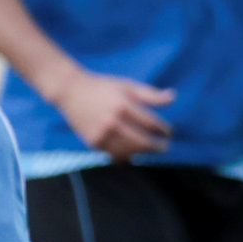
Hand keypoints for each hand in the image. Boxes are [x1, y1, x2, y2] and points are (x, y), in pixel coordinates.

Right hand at [51, 66, 175, 159]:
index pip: (151, 123)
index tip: (168, 132)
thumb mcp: (127, 85)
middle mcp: (112, 122)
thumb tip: (172, 97)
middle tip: (164, 147)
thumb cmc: (102, 86)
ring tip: (150, 150)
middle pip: (142, 142)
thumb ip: (150, 94)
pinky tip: (133, 153)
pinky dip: (126, 156)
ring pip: (129, 151)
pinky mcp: (93, 142)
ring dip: (142, 153)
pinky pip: (114, 155)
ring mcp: (102, 134)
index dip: (163, 130)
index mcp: (123, 105)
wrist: (70, 90)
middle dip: (156, 146)